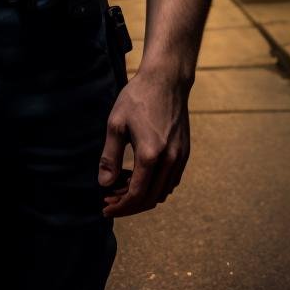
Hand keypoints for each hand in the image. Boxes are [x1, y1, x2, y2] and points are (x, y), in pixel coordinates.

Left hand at [97, 67, 189, 216]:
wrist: (166, 80)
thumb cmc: (138, 98)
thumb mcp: (116, 123)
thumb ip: (110, 156)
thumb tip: (104, 184)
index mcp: (151, 155)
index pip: (136, 194)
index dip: (120, 206)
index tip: (105, 209)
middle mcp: (170, 161)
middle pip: (150, 199)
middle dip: (128, 205)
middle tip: (109, 202)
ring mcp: (180, 158)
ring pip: (162, 192)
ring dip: (142, 196)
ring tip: (120, 188)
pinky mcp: (184, 153)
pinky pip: (171, 181)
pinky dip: (154, 186)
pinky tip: (138, 177)